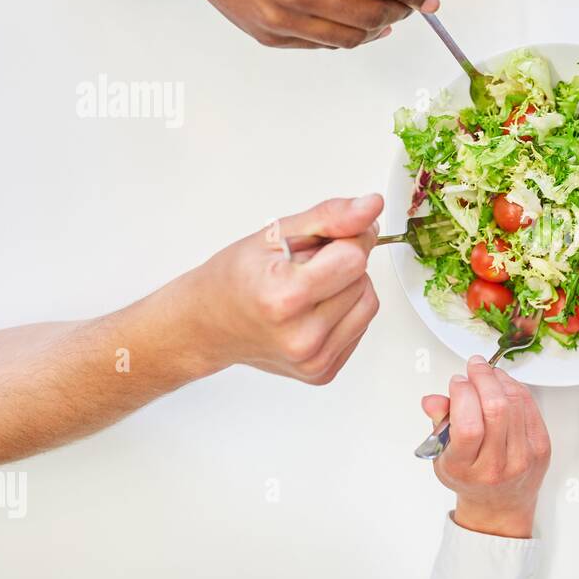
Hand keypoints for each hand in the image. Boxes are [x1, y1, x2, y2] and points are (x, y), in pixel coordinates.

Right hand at [109, 0, 437, 47]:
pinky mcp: (270, 36)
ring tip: (382, 11)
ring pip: (351, 39)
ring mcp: (282, 20)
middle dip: (399, 11)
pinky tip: (349, 17)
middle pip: (373, 17)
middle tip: (407, 2)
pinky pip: (323, 44)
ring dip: (376, 27)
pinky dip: (345, 33)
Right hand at [181, 195, 383, 383]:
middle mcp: (301, 337)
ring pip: (368, 304)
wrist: (207, 325)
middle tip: (302, 268)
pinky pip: (360, 327)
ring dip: (347, 288)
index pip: (353, 258)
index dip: (346, 240)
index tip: (325, 239)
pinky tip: (312, 310)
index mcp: (284, 298)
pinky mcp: (322, 372)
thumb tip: (371, 207)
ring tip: (308, 288)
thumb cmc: (234, 278)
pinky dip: (343, 312)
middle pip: (362, 280)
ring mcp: (313, 360)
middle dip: (341, 264)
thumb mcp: (275, 234)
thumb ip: (330, 218)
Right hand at [421, 356, 551, 538]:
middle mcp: (496, 466)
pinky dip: (516, 388)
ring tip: (487, 373)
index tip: (457, 381)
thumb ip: (438, 424)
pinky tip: (503, 385)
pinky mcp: (541, 447)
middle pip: (496, 410)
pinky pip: (530, 406)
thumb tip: (433, 400)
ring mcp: (523, 457)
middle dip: (483, 378)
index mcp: (466, 468)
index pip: (468, 426)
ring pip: (515, 403)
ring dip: (500, 379)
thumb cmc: (468, 477)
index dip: (463, 395)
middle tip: (474, 365)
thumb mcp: (442, 456)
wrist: (499, 504)